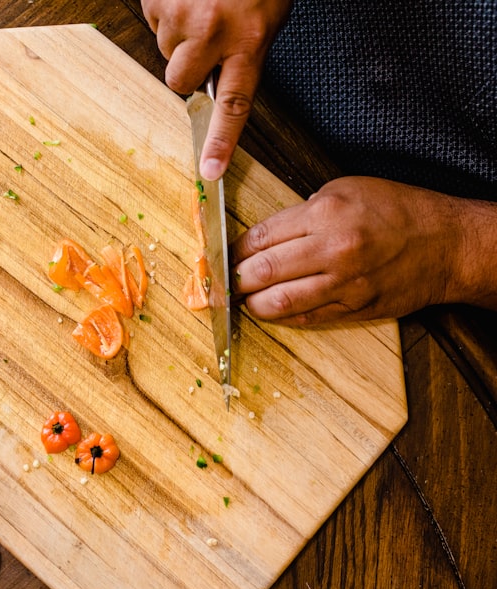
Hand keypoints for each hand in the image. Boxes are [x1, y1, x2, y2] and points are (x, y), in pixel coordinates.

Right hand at [141, 0, 291, 178]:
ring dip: (177, 30)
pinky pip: (153, 17)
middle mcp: (213, 32)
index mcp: (249, 40)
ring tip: (199, 0)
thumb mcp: (268, 14)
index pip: (234, 105)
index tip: (209, 171)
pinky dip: (165, 6)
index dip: (220, 141)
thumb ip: (244, 50)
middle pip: (180, 80)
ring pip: (164, 47)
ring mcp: (180, 14)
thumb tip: (217, 80)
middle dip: (185, 65)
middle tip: (203, 36)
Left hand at [230, 176, 496, 324]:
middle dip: (234, 278)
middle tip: (224, 280)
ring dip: (252, 303)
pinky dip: (282, 317)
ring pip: (277, 303)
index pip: (259, 237)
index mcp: (325, 213)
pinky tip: (271, 310)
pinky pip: (305, 319)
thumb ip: (301, 212)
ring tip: (243, 298)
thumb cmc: (397, 210)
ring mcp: (344, 284)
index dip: (232, 250)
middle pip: (260, 272)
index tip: (220, 255)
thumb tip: (259, 236)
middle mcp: (333, 250)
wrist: (447, 244)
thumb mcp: (345, 190)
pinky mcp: (355, 309)